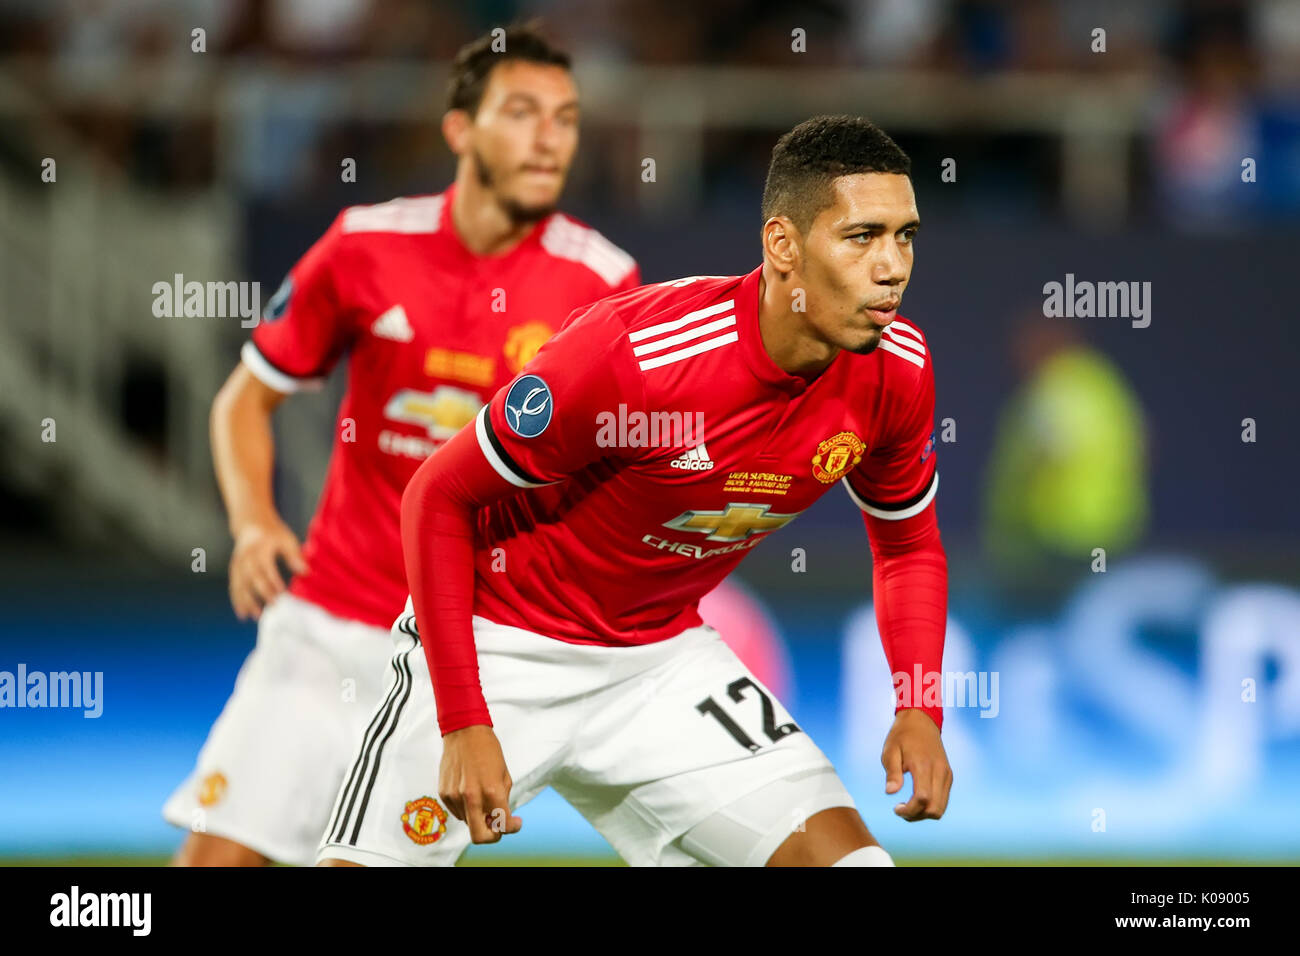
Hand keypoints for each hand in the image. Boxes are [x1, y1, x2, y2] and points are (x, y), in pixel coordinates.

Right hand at [228, 517, 306, 619]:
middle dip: (261, 593)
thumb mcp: (287, 539)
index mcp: (260, 547)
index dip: (272, 580)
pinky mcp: (234, 569)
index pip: (265, 566)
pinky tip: (243, 614)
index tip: (282, 593)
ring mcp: (237, 563)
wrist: (252, 524)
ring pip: (240, 584)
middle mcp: (246, 556)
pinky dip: (237, 600)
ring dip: (247, 601)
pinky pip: (234, 586)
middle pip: (252, 577)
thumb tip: (305, 572)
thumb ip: (295, 555)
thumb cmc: (274, 534)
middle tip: (273, 607)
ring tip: (256, 616)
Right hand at [439, 724, 521, 843]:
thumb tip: (498, 820)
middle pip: (479, 837)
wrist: (465, 732)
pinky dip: (466, 808)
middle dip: (491, 836)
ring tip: (481, 796)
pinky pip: (457, 811)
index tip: (515, 823)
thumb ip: (502, 799)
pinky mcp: (444, 793)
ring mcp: (455, 796)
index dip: (513, 827)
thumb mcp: (504, 774)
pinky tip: (469, 790)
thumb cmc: (488, 750)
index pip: (503, 825)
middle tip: (497, 825)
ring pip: (468, 823)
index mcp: (492, 791)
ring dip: (477, 816)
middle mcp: (471, 797)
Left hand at [881, 708, 951, 820]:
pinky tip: (917, 799)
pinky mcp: (948, 775)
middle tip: (901, 809)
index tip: (896, 808)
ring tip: (908, 806)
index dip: (909, 810)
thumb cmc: (902, 735)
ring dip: (924, 814)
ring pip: (941, 808)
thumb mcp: (890, 751)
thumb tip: (890, 792)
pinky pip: (943, 800)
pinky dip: (931, 806)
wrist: (921, 720)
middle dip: (916, 815)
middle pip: (934, 808)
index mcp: (923, 765)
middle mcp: (939, 771)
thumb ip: (892, 772)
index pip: (922, 799)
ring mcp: (946, 774)